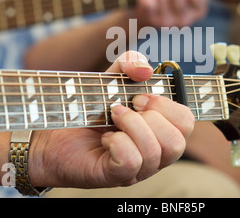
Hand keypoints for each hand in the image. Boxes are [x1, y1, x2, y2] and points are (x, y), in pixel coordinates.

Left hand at [28, 51, 194, 188]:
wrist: (53, 132)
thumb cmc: (88, 109)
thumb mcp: (112, 77)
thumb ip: (130, 62)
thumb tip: (146, 70)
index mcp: (160, 130)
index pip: (187, 122)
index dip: (167, 105)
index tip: (139, 96)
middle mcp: (154, 153)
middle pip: (178, 142)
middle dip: (151, 117)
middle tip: (126, 106)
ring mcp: (137, 170)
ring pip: (156, 152)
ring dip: (132, 125)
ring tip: (113, 117)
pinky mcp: (116, 176)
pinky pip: (132, 161)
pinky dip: (118, 142)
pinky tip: (105, 138)